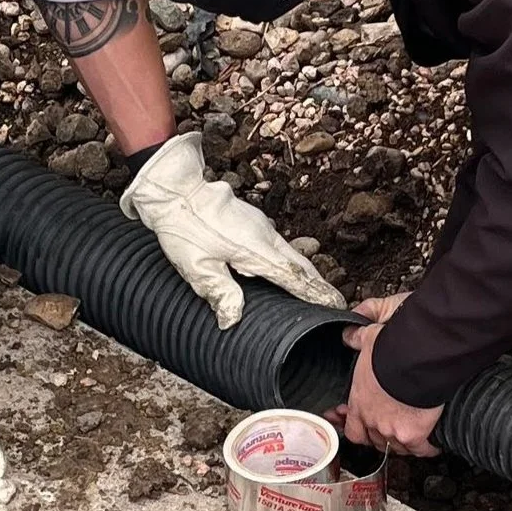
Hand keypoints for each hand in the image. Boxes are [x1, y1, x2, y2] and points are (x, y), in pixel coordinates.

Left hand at [119, 132, 345, 326]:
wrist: (175, 189)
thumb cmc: (183, 229)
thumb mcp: (196, 266)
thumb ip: (219, 292)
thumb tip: (232, 320)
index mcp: (256, 251)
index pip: (295, 277)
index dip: (317, 293)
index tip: (336, 305)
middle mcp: (265, 236)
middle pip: (300, 264)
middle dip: (319, 283)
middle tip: (337, 300)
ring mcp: (260, 224)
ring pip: (290, 251)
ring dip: (306, 270)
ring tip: (318, 287)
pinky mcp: (252, 219)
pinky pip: (278, 242)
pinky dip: (290, 257)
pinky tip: (287, 265)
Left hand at [330, 301, 442, 456]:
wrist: (414, 361)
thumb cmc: (391, 351)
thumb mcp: (368, 339)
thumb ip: (356, 339)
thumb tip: (348, 334)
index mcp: (359, 402)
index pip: (352, 429)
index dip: (359, 430)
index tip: (363, 428)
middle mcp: (373, 421)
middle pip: (375, 442)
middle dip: (382, 438)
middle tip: (391, 431)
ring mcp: (393, 431)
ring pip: (397, 448)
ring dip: (403, 444)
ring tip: (411, 439)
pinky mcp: (414, 435)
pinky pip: (421, 450)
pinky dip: (428, 448)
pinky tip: (433, 445)